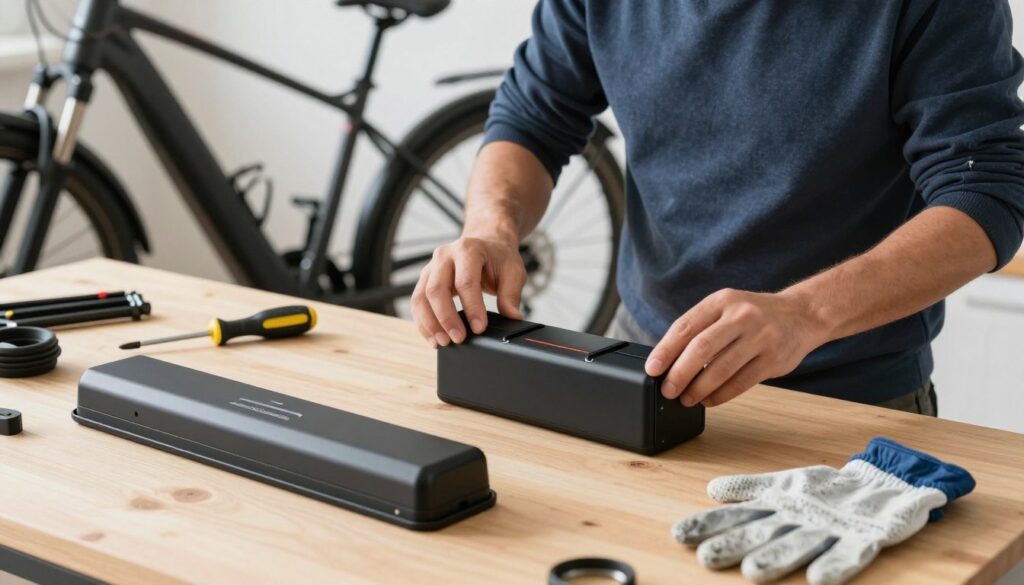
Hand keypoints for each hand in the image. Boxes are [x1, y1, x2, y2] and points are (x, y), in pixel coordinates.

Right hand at [411, 232, 526, 347]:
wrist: (486, 244)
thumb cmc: (498, 257)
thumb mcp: (513, 271)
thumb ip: (511, 295)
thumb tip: (512, 317)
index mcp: (468, 249)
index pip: (466, 281)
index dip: (472, 307)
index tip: (479, 328)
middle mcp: (445, 256)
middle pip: (436, 289)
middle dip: (446, 318)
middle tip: (459, 338)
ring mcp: (431, 267)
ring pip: (421, 297)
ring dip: (430, 323)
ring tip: (443, 342)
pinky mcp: (425, 280)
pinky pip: (417, 303)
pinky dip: (423, 323)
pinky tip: (433, 338)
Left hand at [644, 288, 829, 406]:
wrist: (803, 314)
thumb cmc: (754, 314)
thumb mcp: (727, 307)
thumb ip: (702, 327)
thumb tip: (668, 360)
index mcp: (722, 301)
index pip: (685, 326)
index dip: (665, 350)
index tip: (652, 369)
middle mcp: (741, 316)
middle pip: (701, 348)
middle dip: (679, 374)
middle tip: (667, 390)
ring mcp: (760, 337)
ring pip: (721, 369)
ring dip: (698, 389)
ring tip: (686, 399)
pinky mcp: (773, 359)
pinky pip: (740, 382)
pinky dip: (720, 395)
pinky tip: (709, 400)